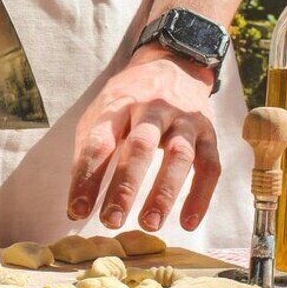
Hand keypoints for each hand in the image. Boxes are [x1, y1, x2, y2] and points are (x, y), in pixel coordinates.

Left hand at [68, 44, 220, 231]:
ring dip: (164, 193)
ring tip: (150, 224)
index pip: (99, 142)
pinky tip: (188, 223)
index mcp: (118, 105)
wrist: (173, 64)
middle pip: (140, 147)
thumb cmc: (128, 101)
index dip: (86, 177)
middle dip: (125, 186)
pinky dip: (200, 195)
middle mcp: (152, 108)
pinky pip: (209, 165)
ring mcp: (183, 119)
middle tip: (112, 221)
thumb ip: (90, 156)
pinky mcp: (208, 131)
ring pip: (179, 156)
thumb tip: (77, 209)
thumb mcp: (101, 115)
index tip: (77, 211)